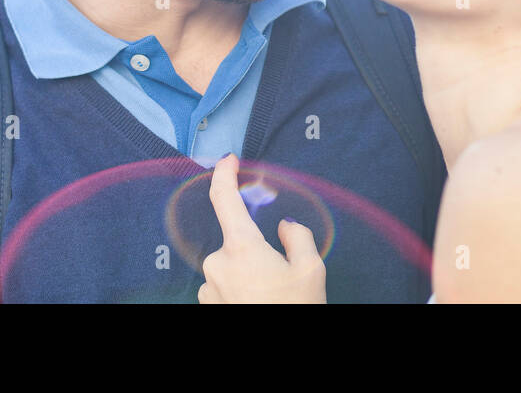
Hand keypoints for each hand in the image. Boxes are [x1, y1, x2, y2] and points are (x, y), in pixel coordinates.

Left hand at [197, 153, 326, 303]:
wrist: (280, 363)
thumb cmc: (296, 311)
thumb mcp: (312, 270)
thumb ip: (299, 237)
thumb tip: (286, 228)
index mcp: (241, 249)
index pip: (224, 198)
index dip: (224, 173)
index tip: (228, 159)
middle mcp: (217, 265)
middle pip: (238, 241)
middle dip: (258, 250)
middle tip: (283, 275)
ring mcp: (209, 289)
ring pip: (232, 265)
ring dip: (250, 273)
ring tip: (275, 297)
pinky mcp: (208, 306)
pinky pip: (225, 286)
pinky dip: (242, 290)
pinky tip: (261, 304)